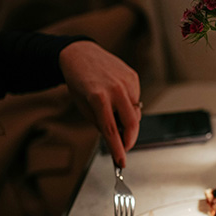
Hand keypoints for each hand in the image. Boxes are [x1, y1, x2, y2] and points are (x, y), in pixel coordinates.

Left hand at [59, 40, 141, 167]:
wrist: (80, 54)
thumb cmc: (79, 82)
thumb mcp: (83, 106)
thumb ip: (101, 123)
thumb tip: (116, 137)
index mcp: (98, 98)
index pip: (111, 130)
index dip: (117, 149)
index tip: (121, 162)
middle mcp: (115, 89)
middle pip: (131, 124)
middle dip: (129, 140)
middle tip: (124, 147)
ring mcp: (126, 82)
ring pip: (135, 113)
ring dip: (128, 120)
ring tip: (115, 112)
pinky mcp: (133, 77)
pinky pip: (136, 100)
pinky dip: (129, 105)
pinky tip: (118, 97)